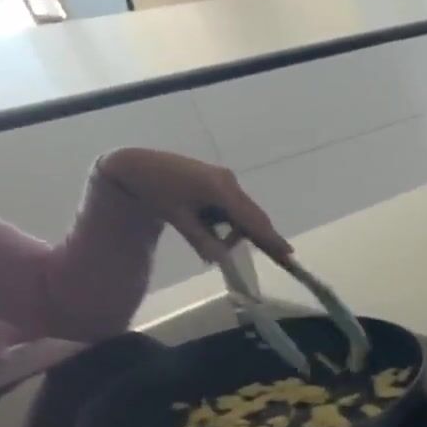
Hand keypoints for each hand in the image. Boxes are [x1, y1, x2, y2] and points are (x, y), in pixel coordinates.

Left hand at [97, 148, 291, 265]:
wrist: (138, 166)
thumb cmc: (156, 192)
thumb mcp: (178, 219)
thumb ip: (202, 240)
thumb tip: (223, 260)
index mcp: (219, 189)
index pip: (250, 219)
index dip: (269, 237)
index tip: (288, 253)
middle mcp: (228, 181)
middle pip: (252, 214)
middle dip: (261, 235)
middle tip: (278, 255)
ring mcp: (224, 179)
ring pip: (242, 211)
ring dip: (236, 229)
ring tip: (213, 244)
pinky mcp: (218, 179)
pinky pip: (232, 204)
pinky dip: (228, 220)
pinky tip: (208, 226)